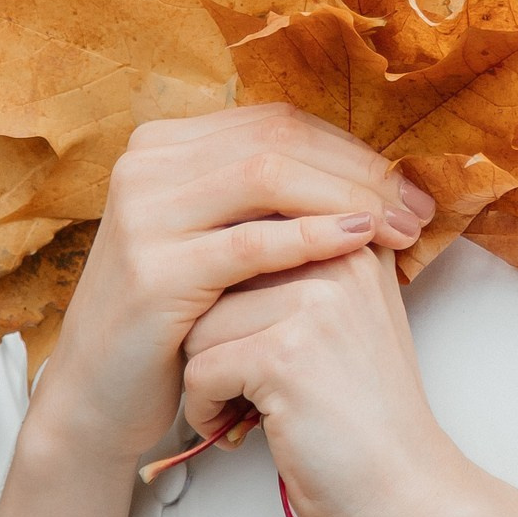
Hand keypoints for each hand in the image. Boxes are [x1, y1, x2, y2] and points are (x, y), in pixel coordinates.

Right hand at [29, 106, 435, 471]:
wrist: (102, 394)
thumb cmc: (178, 317)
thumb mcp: (218, 239)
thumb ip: (271, 198)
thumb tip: (373, 173)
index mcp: (165, 146)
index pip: (277, 122)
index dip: (350, 148)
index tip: (406, 185)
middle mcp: (145, 165)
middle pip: (277, 140)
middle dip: (359, 170)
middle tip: (416, 206)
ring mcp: (143, 214)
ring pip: (265, 176)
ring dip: (345, 196)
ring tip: (398, 226)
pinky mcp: (152, 271)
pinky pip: (248, 243)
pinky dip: (310, 238)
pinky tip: (356, 242)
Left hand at [180, 246, 462, 516]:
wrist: (408, 492)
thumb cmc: (371, 418)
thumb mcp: (355, 317)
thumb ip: (307, 270)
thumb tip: (224, 243)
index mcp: (354, 240)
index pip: (251, 229)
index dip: (233, 291)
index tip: (256, 343)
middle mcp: (338, 257)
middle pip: (217, 277)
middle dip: (216, 337)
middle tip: (246, 382)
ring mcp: (314, 305)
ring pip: (198, 324)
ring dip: (206, 377)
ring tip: (245, 407)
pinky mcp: (285, 355)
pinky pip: (200, 370)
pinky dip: (207, 410)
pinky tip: (244, 428)